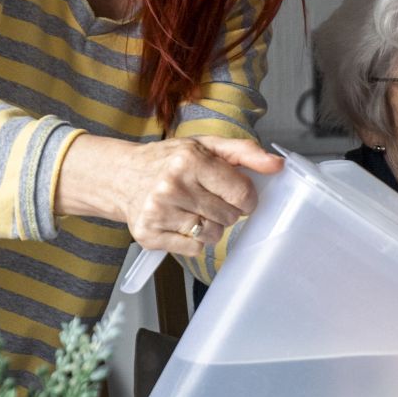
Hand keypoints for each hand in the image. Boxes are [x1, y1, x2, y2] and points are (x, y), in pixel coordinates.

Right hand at [59, 134, 281, 255]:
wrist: (120, 176)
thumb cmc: (169, 161)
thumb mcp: (205, 146)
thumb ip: (244, 152)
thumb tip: (277, 165)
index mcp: (189, 160)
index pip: (242, 194)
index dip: (246, 198)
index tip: (237, 195)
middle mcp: (172, 186)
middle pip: (229, 217)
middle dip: (226, 210)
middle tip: (207, 199)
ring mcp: (158, 212)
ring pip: (212, 235)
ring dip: (210, 227)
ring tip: (193, 210)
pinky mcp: (148, 235)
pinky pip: (193, 249)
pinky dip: (193, 240)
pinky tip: (180, 222)